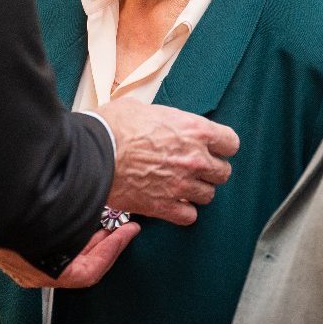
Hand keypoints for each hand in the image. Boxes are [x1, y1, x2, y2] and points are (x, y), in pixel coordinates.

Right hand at [0, 221, 141, 288]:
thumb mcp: (39, 221)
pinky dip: (74, 237)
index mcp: (44, 272)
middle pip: (84, 265)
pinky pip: (59, 251)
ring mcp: (30, 267)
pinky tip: (79, 218)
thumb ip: (67, 219)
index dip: (114, 251)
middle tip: (124, 223)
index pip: (89, 271)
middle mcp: (39, 274)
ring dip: (91, 240)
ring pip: (72, 259)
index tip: (131, 231)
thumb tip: (96, 212)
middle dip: (107, 244)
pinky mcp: (23, 256)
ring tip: (107, 218)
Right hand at [97, 97, 239, 225]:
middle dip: (210, 171)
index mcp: (194, 130)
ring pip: (208, 196)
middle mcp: (195, 159)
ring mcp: (182, 185)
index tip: (213, 148)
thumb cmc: (112, 127)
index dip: (222, 146)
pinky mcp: (165, 207)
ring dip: (196, 192)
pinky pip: (189, 216)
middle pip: (223, 172)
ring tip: (180, 186)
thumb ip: (162, 118)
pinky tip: (171, 203)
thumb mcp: (141, 108)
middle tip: (194, 168)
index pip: (231, 143)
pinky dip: (182, 211)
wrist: (91, 155)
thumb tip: (157, 121)